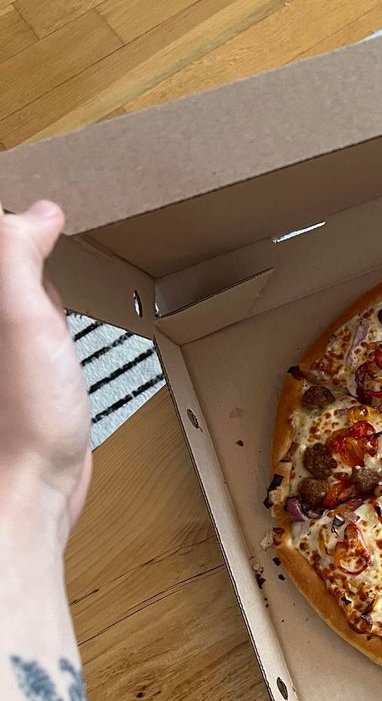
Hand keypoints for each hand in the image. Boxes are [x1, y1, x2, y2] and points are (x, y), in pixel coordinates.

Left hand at [0, 200, 91, 545]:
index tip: (43, 230)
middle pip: (9, 264)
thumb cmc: (22, 418)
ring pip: (16, 291)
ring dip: (36, 287)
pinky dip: (46, 318)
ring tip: (51, 305)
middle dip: (27, 259)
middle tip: (47, 280)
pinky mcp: (8, 371)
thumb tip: (36, 212)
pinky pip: (27, 321)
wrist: (27, 488)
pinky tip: (57, 338)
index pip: (1, 242)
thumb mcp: (22, 317)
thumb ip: (16, 253)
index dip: (17, 233)